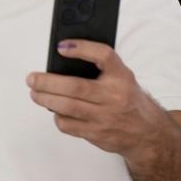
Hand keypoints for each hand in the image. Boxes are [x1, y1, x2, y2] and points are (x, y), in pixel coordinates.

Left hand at [25, 39, 172, 161]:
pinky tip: (55, 110)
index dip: (82, 48)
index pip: (104, 56)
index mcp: (121, 77)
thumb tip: (62, 57)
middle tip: (32, 79)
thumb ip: (98, 67)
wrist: (147, 134)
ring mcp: (105, 117)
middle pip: (75, 87)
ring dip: (46, 99)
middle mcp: (114, 96)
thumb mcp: (122, 77)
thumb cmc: (128, 100)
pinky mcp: (96, 134)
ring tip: (35, 93)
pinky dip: (57, 116)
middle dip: (47, 82)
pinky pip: (68, 125)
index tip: (62, 46)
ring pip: (68, 108)